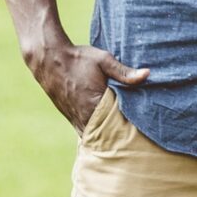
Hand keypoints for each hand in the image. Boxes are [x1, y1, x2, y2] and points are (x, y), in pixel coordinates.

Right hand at [24, 31, 149, 128]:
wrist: (48, 58)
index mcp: (95, 104)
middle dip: (119, 135)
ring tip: (121, 138)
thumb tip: (148, 74)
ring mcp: (74, 118)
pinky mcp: (69, 116)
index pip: (118, 124)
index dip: (130, 128)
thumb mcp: (104, 61)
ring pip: (94, 135)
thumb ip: (125, 72)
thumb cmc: (78, 58)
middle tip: (135, 138)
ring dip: (106, 136)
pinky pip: (84, 131)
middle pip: (106, 134)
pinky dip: (94, 133)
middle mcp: (84, 115)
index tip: (142, 129)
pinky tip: (104, 133)